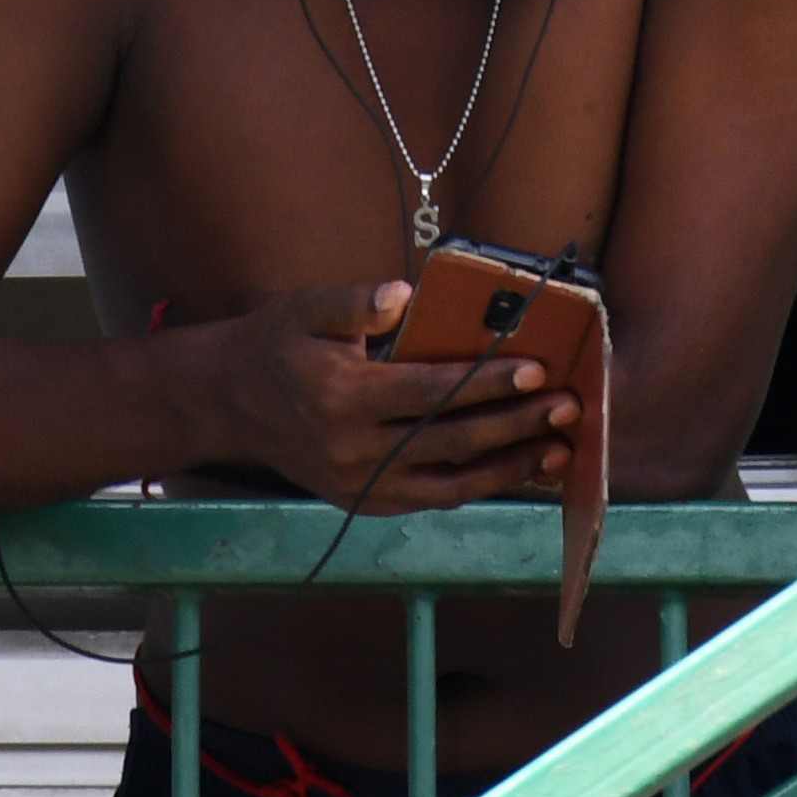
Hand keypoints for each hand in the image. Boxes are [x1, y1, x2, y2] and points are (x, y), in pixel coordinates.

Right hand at [190, 279, 578, 515]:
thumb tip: (404, 294)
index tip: (535, 369)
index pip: (430, 392)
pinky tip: (514, 469)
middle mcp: (354, 450)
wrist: (229, 404)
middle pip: (451, 441)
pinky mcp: (365, 502)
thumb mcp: (306, 309)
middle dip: (515, 424)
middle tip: (567, 407)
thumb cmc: (277, 345)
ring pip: (450, 482)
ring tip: (558, 447)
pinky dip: (478, 486)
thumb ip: (355, 303)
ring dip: (509, 466)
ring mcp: (360, 484)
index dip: (486, 383)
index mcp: (343, 396)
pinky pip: (432, 498)